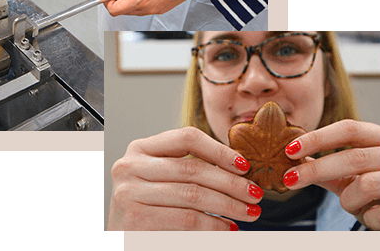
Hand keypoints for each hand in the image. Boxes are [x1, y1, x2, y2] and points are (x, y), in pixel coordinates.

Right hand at [108, 127, 262, 229]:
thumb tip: (237, 168)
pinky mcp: (136, 220)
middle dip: (230, 182)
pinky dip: (214, 225)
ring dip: (228, 205)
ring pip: (193, 195)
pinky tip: (227, 228)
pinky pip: (187, 220)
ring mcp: (130, 193)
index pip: (185, 138)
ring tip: (248, 213)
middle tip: (255, 193)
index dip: (219, 150)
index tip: (244, 165)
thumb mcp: (159, 179)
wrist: (124, 242)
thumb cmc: (146, 209)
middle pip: (193, 169)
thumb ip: (186, 169)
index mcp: (140, 149)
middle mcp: (130, 166)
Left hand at [284, 120, 379, 229]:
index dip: (318, 137)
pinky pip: (379, 213)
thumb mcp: (358, 172)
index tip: (290, 149)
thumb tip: (294, 159)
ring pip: (365, 185)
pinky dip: (367, 217)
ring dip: (348, 199)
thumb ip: (330, 165)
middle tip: (290, 179)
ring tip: (351, 204)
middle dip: (317, 169)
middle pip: (354, 157)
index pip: (350, 129)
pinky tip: (371, 215)